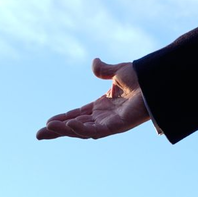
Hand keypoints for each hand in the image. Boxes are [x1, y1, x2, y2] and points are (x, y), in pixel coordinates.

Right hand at [36, 58, 151, 139]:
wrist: (158, 79)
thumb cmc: (144, 77)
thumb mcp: (120, 72)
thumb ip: (105, 70)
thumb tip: (94, 62)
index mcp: (104, 105)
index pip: (79, 114)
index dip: (64, 118)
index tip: (48, 122)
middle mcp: (106, 116)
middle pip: (77, 126)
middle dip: (58, 131)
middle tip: (39, 134)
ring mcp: (112, 123)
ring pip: (84, 131)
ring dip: (66, 130)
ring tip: (48, 129)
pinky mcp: (118, 126)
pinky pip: (97, 131)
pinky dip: (82, 129)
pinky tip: (69, 125)